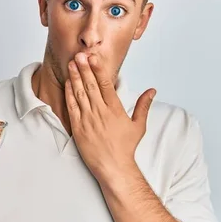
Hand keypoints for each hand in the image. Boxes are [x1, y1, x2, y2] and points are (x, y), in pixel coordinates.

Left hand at [64, 52, 155, 181]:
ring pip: (80, 93)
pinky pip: (72, 107)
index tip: (93, 58)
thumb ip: (143, 105)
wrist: (113, 167)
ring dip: (75, 77)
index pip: (105, 84)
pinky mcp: (78, 128)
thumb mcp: (138, 125)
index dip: (98, 69)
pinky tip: (68, 83)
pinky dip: (69, 94)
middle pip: (91, 85)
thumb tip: (152, 91)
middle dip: (84, 68)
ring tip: (72, 63)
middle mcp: (101, 112)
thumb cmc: (126, 148)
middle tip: (80, 54)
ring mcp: (88, 120)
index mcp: (115, 109)